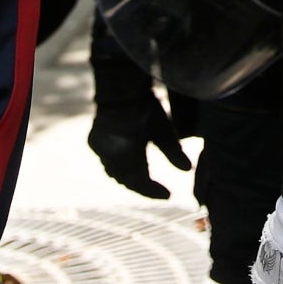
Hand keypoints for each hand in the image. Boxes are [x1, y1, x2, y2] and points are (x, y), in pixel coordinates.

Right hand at [88, 58, 192, 198]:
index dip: (154, 191)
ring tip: (145, 181)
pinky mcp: (93, 143)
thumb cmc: (146, 107)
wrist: (119, 87)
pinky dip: (118, 167)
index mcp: (128, 151)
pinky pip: (106, 162)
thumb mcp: (164, 130)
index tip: (169, 195)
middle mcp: (110, 154)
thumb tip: (189, 170)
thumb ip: (174, 152)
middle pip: (126, 180)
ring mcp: (99, 149)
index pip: (141, 181)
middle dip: (142, 187)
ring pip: (114, 173)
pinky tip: (128, 166)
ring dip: (129, 178)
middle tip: (157, 190)